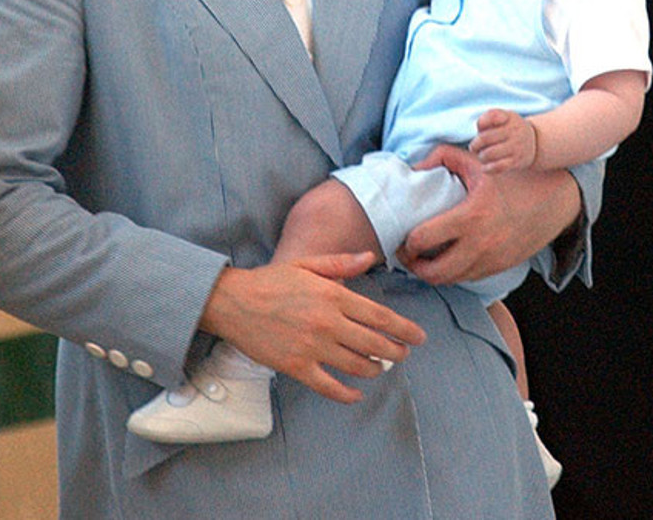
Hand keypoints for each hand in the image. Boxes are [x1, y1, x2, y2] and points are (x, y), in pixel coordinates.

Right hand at [200, 252, 425, 403]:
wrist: (234, 302)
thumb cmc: (271, 280)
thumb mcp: (307, 264)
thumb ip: (340, 264)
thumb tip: (369, 257)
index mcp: (333, 295)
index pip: (379, 316)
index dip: (404, 329)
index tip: (419, 337)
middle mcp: (327, 323)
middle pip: (374, 344)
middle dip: (395, 351)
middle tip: (402, 354)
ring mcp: (313, 347)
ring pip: (356, 366)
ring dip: (374, 369)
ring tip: (380, 367)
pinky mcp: (297, 367)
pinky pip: (329, 387)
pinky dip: (347, 394)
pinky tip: (356, 393)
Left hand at [395, 143, 579, 285]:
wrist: (555, 197)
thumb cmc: (512, 176)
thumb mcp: (476, 160)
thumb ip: (441, 156)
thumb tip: (414, 168)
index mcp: (471, 216)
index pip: (424, 240)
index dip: (406, 242)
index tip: (401, 236)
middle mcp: (481, 244)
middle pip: (434, 272)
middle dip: (414, 265)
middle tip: (407, 253)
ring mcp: (492, 260)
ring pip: (450, 280)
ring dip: (432, 272)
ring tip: (423, 256)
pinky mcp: (500, 267)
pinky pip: (467, 278)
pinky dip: (452, 272)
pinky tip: (447, 256)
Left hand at [469, 108, 536, 173]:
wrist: (535, 142)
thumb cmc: (510, 127)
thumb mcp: (504, 116)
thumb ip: (489, 117)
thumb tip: (481, 126)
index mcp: (509, 118)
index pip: (490, 118)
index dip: (481, 125)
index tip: (481, 129)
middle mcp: (514, 132)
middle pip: (484, 138)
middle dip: (475, 144)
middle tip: (475, 147)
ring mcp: (516, 147)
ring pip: (489, 154)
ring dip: (481, 156)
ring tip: (482, 156)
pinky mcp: (516, 162)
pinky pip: (498, 167)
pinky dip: (488, 168)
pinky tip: (486, 167)